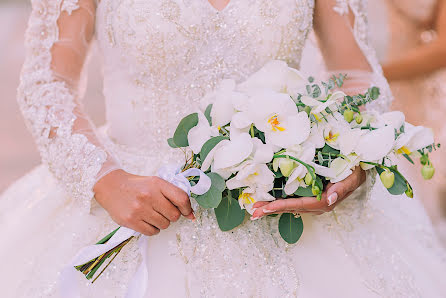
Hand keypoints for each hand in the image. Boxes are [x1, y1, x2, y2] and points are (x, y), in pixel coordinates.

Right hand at [94, 169, 193, 235]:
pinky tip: (146, 221)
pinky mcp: (130, 221)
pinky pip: (152, 232)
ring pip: (164, 225)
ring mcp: (139, 209)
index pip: (181, 198)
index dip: (188, 208)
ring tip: (152, 214)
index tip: (187, 212)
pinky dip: (152, 229)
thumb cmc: (137, 186)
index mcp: (157, 184)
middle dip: (172, 216)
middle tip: (163, 211)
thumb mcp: (155, 183)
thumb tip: (191, 216)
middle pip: (174, 215)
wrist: (111, 187)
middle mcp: (149, 196)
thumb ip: (173, 196)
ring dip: (162, 222)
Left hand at [251, 166, 365, 218]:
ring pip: (289, 206)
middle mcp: (317, 205)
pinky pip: (292, 201)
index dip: (281, 206)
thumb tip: (329, 199)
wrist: (359, 170)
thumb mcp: (350, 178)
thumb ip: (340, 190)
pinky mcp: (311, 197)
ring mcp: (313, 203)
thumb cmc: (354, 171)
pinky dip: (279, 202)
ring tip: (255, 209)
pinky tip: (268, 202)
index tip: (265, 208)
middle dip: (270, 211)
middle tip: (253, 212)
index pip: (298, 205)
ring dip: (272, 208)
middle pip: (290, 209)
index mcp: (324, 203)